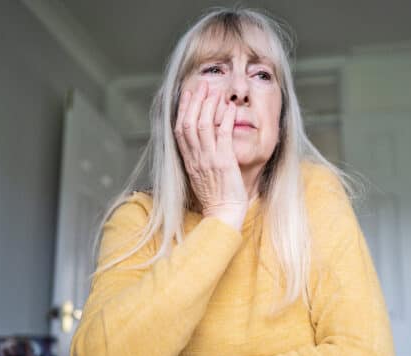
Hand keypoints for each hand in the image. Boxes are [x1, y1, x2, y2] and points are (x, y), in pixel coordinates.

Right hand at [174, 81, 248, 229]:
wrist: (223, 215)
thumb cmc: (216, 198)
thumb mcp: (202, 176)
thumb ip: (199, 159)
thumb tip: (201, 145)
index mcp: (189, 161)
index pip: (180, 129)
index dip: (183, 109)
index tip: (188, 94)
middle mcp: (196, 158)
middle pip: (189, 122)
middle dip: (195, 101)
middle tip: (202, 85)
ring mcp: (209, 160)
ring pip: (203, 125)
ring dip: (209, 105)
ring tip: (215, 91)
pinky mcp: (224, 163)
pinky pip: (222, 135)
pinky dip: (225, 119)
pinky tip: (230, 108)